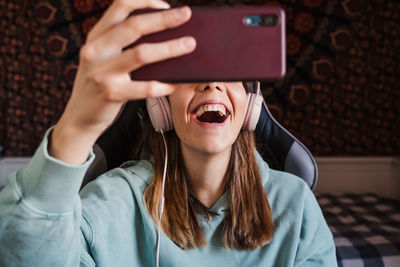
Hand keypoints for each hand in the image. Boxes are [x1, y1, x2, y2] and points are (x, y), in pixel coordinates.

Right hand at [50, 0, 195, 163]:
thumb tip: (165, 38)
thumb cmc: (100, 86)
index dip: (144, 1)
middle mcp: (96, 50)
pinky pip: (144, 87)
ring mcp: (101, 72)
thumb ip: (122, 46)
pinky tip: (175, 83)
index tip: (166, 4)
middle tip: (186, 14)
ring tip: (190, 44)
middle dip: (164, 18)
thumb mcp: (103, 60)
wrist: (79, 118)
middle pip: (134, 26)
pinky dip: (163, 84)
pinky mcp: (110, 93)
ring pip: (141, 54)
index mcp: (96, 37)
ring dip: (170, 48)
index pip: (119, 6)